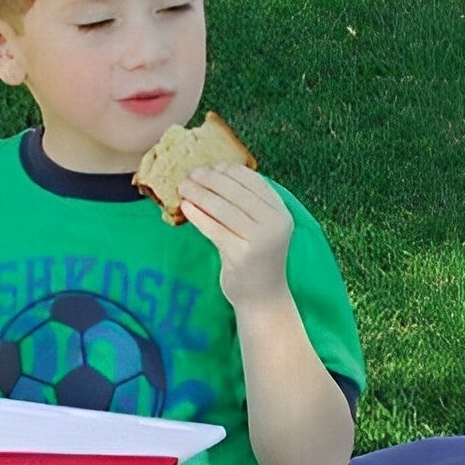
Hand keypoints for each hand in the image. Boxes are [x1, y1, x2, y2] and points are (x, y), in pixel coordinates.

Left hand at [177, 162, 293, 312]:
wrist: (263, 297)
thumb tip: (213, 174)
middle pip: (235, 191)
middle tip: (190, 174)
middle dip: (209, 179)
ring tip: (183, 187)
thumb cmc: (256, 258)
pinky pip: (214, 228)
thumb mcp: (259, 227)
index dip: (228, 170)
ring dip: (199, 194)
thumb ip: (246, 204)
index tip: (209, 167)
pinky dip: (197, 215)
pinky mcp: (241, 255)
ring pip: (222, 207)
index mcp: (281, 212)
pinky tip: (185, 208)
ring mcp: (259, 240)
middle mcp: (274, 223)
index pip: (252, 180)